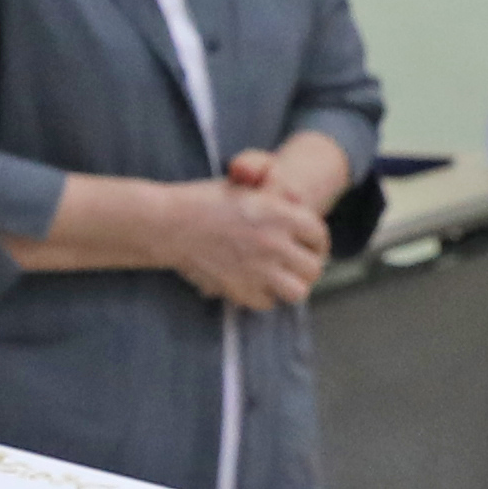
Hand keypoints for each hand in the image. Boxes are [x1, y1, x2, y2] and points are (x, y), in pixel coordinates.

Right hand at [176, 153, 333, 311]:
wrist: (168, 224)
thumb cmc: (203, 200)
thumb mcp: (244, 185)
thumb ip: (275, 192)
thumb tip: (295, 199)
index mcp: (280, 214)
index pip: (319, 235)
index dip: (316, 242)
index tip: (310, 247)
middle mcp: (275, 243)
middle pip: (313, 267)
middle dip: (307, 266)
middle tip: (296, 266)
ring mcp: (259, 269)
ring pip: (298, 291)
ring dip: (291, 286)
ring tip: (281, 280)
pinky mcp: (241, 290)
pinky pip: (268, 302)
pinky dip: (264, 296)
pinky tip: (254, 285)